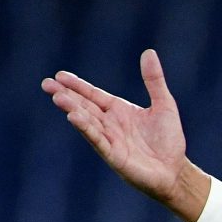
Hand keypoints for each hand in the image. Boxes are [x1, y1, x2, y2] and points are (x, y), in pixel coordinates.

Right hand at [42, 49, 208, 221]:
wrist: (175, 170)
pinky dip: (87, 129)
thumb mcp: (164, 104)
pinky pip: (98, 140)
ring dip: (73, 110)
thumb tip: (149, 52)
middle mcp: (110, 124)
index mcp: (118, 110)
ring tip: (58, 97)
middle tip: (47, 84)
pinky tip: (74, 117)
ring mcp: (110, 140)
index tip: (59, 75)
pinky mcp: (114, 156)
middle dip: (66, 96)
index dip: (77, 86)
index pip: (93, 95)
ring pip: (87, 122)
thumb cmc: (168, 140)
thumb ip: (154, 80)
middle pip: (84, 106)